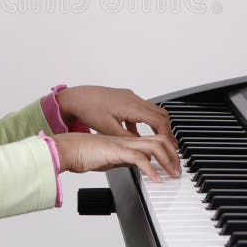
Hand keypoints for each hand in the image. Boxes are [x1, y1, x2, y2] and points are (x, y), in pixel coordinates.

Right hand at [53, 132, 180, 181]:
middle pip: (160, 140)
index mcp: (127, 140)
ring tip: (173, 174)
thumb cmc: (84, 152)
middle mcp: (128, 140)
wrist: (69, 148)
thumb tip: (135, 166)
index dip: (168, 150)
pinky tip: (156, 180)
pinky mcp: (117, 151)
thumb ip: (123, 160)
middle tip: (178, 170)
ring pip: (154, 146)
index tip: (173, 164)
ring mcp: (123, 144)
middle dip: (174, 155)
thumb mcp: (110, 158)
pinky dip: (151, 169)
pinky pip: (139, 159)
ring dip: (167, 161)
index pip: (154, 140)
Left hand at [56, 86, 176, 146]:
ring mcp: (129, 97)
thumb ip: (129, 139)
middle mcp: (133, 99)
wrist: (76, 98)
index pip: (158, 121)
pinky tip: (136, 133)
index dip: (167, 135)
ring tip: (157, 140)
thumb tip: (143, 149)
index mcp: (132, 106)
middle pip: (160, 114)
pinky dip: (143, 121)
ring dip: (156, 125)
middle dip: (167, 130)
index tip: (170, 146)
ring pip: (152, 110)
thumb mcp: (110, 130)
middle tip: (170, 145)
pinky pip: (140, 109)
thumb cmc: (89, 110)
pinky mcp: (124, 98)